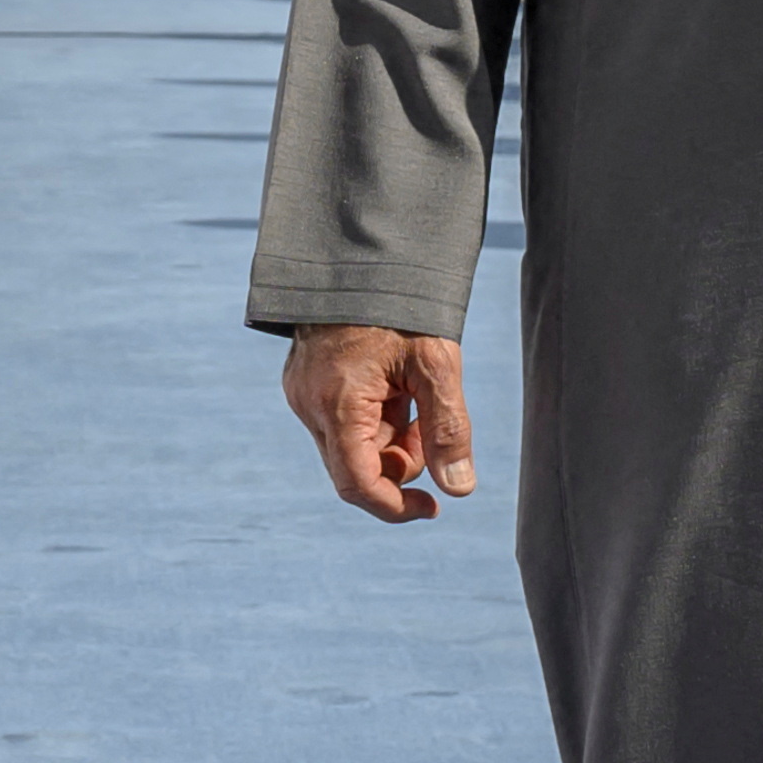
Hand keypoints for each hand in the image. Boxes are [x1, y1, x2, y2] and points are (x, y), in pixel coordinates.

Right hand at [280, 323, 475, 523]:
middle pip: (356, 468)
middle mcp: (309, 404)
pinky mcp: (304, 381)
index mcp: (337, 402)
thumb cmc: (400, 306)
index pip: (358, 484)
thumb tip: (460, 489)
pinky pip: (340, 422)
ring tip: (414, 396)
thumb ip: (448, 430)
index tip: (433, 507)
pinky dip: (373, 419)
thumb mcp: (435, 365)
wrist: (359, 254)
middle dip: (401, 462)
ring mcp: (302, 392)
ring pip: (350, 446)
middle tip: (432, 426)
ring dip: (389, 439)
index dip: (396, 507)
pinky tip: (393, 386)